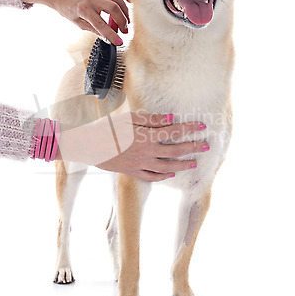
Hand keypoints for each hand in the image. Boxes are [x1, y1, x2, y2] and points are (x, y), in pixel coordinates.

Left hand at [20, 0, 130, 45]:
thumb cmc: (66, 7)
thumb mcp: (78, 22)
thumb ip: (93, 28)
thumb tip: (106, 35)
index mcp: (83, 9)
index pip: (101, 25)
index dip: (112, 35)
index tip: (119, 42)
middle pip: (113, 9)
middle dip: (122, 22)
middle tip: (124, 31)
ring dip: (125, 10)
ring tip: (126, 20)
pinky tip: (129, 1)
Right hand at [55, 113, 208, 181]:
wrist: (88, 146)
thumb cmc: (107, 127)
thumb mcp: (129, 118)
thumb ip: (151, 119)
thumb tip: (171, 118)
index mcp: (146, 136)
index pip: (174, 131)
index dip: (190, 129)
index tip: (203, 126)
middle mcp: (146, 152)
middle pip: (175, 151)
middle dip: (193, 148)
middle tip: (206, 146)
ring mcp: (140, 165)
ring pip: (167, 168)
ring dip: (182, 165)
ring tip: (193, 163)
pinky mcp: (132, 172)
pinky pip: (152, 177)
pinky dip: (163, 176)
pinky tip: (170, 173)